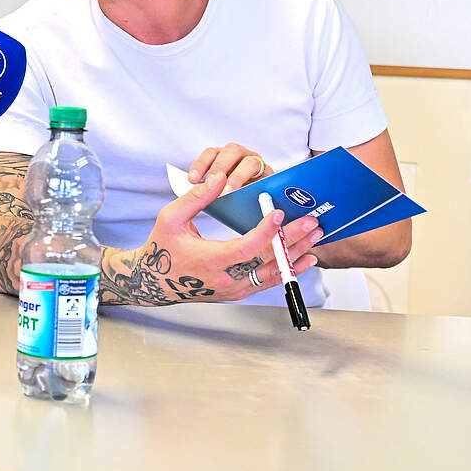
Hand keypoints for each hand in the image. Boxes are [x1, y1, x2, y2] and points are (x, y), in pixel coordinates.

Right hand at [107, 173, 321, 304]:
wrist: (156, 281)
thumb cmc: (162, 248)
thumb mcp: (170, 218)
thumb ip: (196, 198)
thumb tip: (218, 178)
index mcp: (209, 261)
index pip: (245, 248)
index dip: (264, 232)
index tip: (277, 213)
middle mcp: (226, 279)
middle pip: (268, 262)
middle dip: (292, 240)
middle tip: (311, 223)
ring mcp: (235, 289)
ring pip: (274, 274)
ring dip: (296, 254)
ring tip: (314, 236)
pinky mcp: (239, 292)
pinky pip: (269, 282)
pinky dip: (289, 270)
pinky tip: (305, 258)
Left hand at [188, 142, 272, 193]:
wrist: (252, 211)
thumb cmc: (230, 199)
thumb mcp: (214, 191)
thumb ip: (205, 188)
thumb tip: (192, 188)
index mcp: (225, 157)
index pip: (212, 153)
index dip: (201, 164)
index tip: (192, 180)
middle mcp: (242, 157)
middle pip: (232, 151)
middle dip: (220, 167)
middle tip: (211, 183)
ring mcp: (258, 165)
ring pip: (250, 162)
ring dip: (238, 176)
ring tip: (228, 191)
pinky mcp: (271, 177)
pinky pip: (266, 176)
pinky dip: (258, 183)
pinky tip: (248, 194)